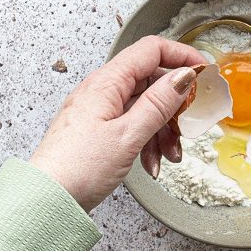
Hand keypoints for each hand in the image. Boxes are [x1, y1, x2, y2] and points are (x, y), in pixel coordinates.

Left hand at [29, 35, 204, 210]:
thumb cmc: (77, 168)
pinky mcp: (98, 130)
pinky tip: (152, 163)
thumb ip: (158, 103)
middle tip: (189, 125)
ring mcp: (99, 110)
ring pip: (144, 106)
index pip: (151, 50)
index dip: (181, 56)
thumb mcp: (128, 134)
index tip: (204, 71)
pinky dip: (147, 141)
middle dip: (175, 105)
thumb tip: (183, 75)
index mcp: (107, 82)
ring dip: (163, 129)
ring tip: (170, 155)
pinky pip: (131, 124)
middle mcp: (102, 90)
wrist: (46, 200)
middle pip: (151, 81)